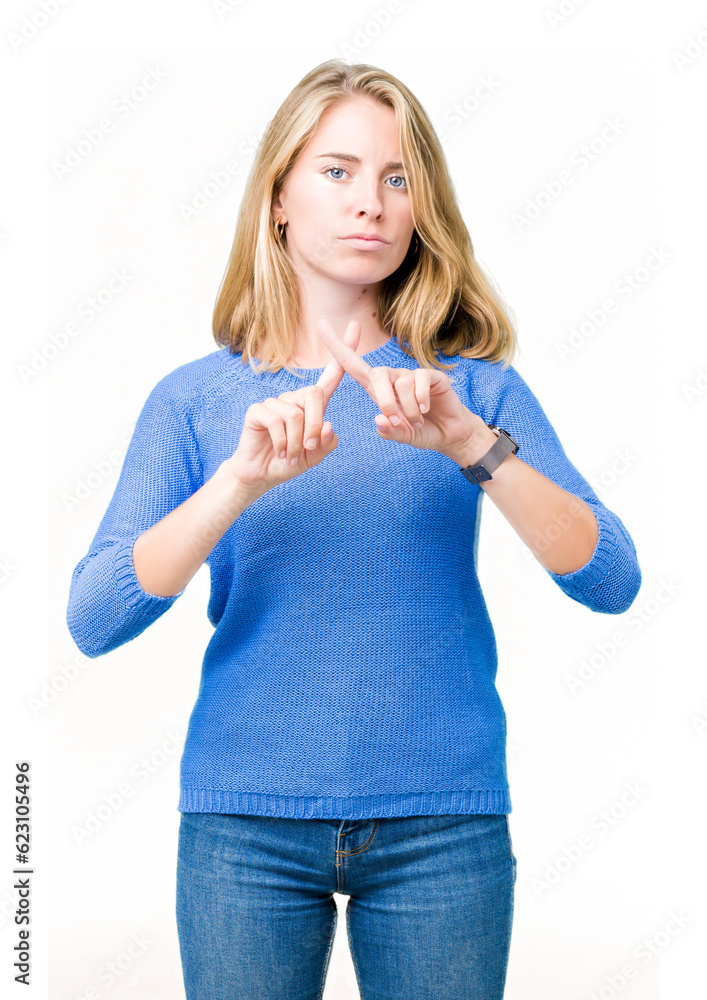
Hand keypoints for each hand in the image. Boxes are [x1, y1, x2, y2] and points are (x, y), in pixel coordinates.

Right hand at [229, 321, 361, 490]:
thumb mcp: (315, 456)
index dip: (344, 352)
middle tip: (308, 448)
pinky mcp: (257, 410)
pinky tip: (279, 451)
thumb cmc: (290, 461)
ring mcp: (275, 402)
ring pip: (296, 414)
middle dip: (314, 426)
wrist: (261, 474)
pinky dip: (282, 442)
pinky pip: (276, 421)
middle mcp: (294, 398)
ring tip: (289, 455)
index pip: (332, 375)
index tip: (355, 326)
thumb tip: (327, 424)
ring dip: (296, 442)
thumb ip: (326, 443)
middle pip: (315, 395)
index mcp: (313, 405)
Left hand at [316, 319, 485, 462]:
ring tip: (417, 419)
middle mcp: (392, 378)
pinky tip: (427, 409)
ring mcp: (412, 375)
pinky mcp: (431, 375)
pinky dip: (421, 400)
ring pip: (400, 383)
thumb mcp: (402, 436)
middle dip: (384, 401)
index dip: (337, 346)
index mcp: (377, 389)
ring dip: (408, 408)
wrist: (450, 434)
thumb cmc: (422, 432)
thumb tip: (379, 420)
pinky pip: (419, 381)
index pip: (352, 365)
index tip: (321, 325)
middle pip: (376, 375)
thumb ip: (390, 432)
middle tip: (396, 421)